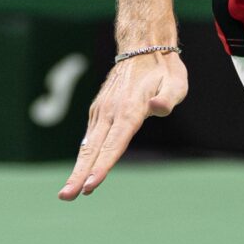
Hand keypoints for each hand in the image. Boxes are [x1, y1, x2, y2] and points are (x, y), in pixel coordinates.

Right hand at [60, 48, 189, 199]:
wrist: (143, 46)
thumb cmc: (164, 69)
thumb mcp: (176, 83)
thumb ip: (168, 98)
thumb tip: (156, 108)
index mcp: (129, 110)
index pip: (114, 145)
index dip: (102, 167)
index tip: (91, 186)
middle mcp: (110, 112)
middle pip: (93, 150)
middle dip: (79, 175)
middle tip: (66, 196)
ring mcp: (101, 110)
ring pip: (87, 145)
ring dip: (77, 168)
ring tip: (67, 192)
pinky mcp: (98, 110)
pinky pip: (90, 137)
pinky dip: (83, 155)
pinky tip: (79, 171)